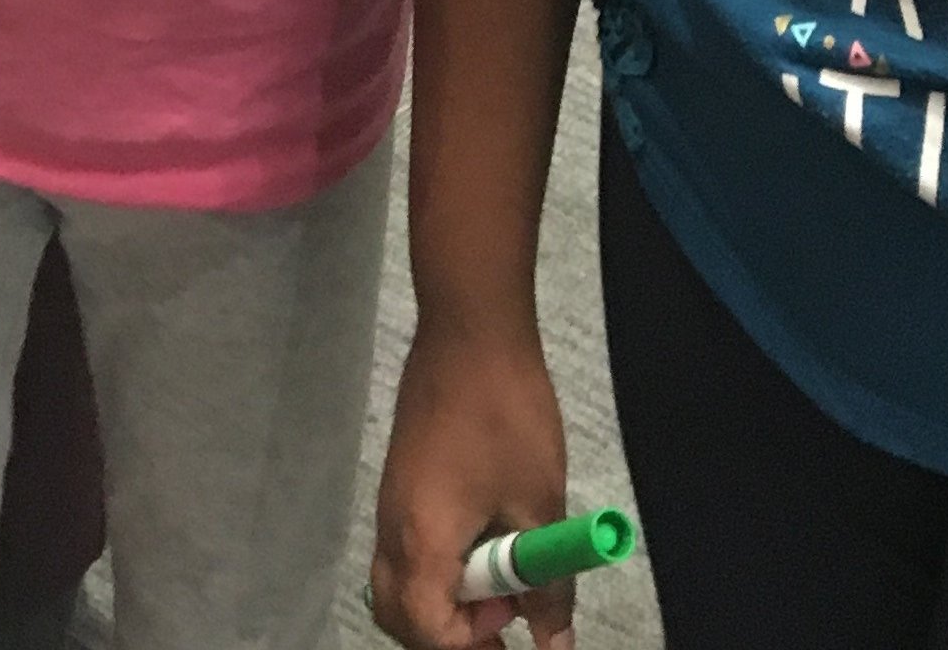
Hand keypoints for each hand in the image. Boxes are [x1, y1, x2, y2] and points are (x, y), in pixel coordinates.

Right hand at [370, 316, 578, 649]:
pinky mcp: (400, 480)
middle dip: (448, 633)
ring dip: (442, 598)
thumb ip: (547, 585)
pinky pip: (403, 549)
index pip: (428, 632)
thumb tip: (556, 644)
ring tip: (497, 578)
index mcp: (423, 540)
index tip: (515, 626)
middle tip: (503, 615)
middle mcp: (394, 529)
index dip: (472, 646)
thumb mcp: (540, 505)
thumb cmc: (507, 417)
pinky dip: (436, 566)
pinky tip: (483, 537)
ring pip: (397, 582)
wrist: (470, 329)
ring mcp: (391, 501)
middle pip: (399, 615)